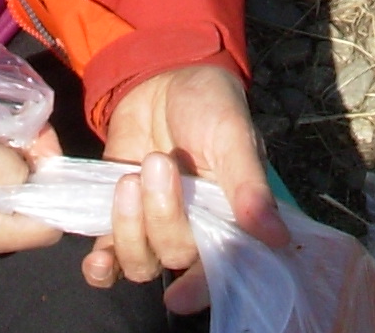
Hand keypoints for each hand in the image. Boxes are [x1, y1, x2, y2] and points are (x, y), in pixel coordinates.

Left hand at [87, 64, 286, 311]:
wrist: (162, 78)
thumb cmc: (209, 104)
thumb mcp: (233, 135)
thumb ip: (248, 186)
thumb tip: (277, 238)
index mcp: (230, 219)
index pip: (222, 271)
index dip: (200, 289)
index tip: (178, 295)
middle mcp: (194, 232)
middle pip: (173, 257)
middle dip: (161, 215)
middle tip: (159, 161)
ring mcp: (153, 228)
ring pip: (140, 262)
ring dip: (128, 229)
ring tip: (128, 179)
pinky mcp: (119, 219)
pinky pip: (109, 261)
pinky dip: (101, 266)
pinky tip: (97, 256)